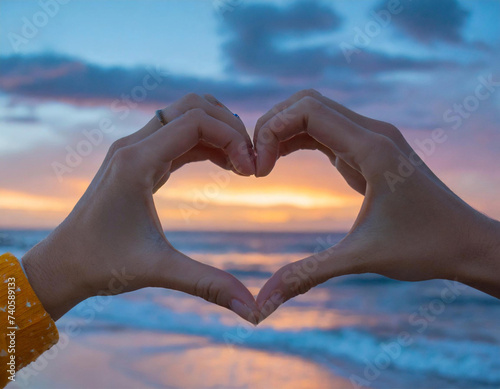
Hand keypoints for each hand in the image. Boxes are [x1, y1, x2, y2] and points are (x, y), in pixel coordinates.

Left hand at [23, 93, 258, 323]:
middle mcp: (134, 145)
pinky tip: (224, 165)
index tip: (251, 172)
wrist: (63, 263)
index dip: (233, 138)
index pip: (196, 121)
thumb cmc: (102, 264)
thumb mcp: (158, 270)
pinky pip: (178, 136)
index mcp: (136, 161)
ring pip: (185, 116)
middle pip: (192, 106)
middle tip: (249, 161)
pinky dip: (205, 143)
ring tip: (241, 164)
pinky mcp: (138, 159)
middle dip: (229, 126)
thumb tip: (251, 309)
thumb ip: (208, 284)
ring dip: (218, 131)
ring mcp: (134, 149)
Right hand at [254, 89, 499, 320]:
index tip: (258, 171)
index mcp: (372, 148)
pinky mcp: (370, 149)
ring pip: (315, 112)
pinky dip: (297, 139)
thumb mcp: (359, 259)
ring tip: (262, 164)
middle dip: (270, 126)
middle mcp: (373, 132)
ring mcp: (372, 137)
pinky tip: (280, 161)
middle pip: (306, 102)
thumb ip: (306, 275)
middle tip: (254, 165)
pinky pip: (326, 130)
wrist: (467, 242)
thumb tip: (261, 305)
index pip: (307, 110)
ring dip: (282, 131)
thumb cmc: (424, 248)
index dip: (271, 132)